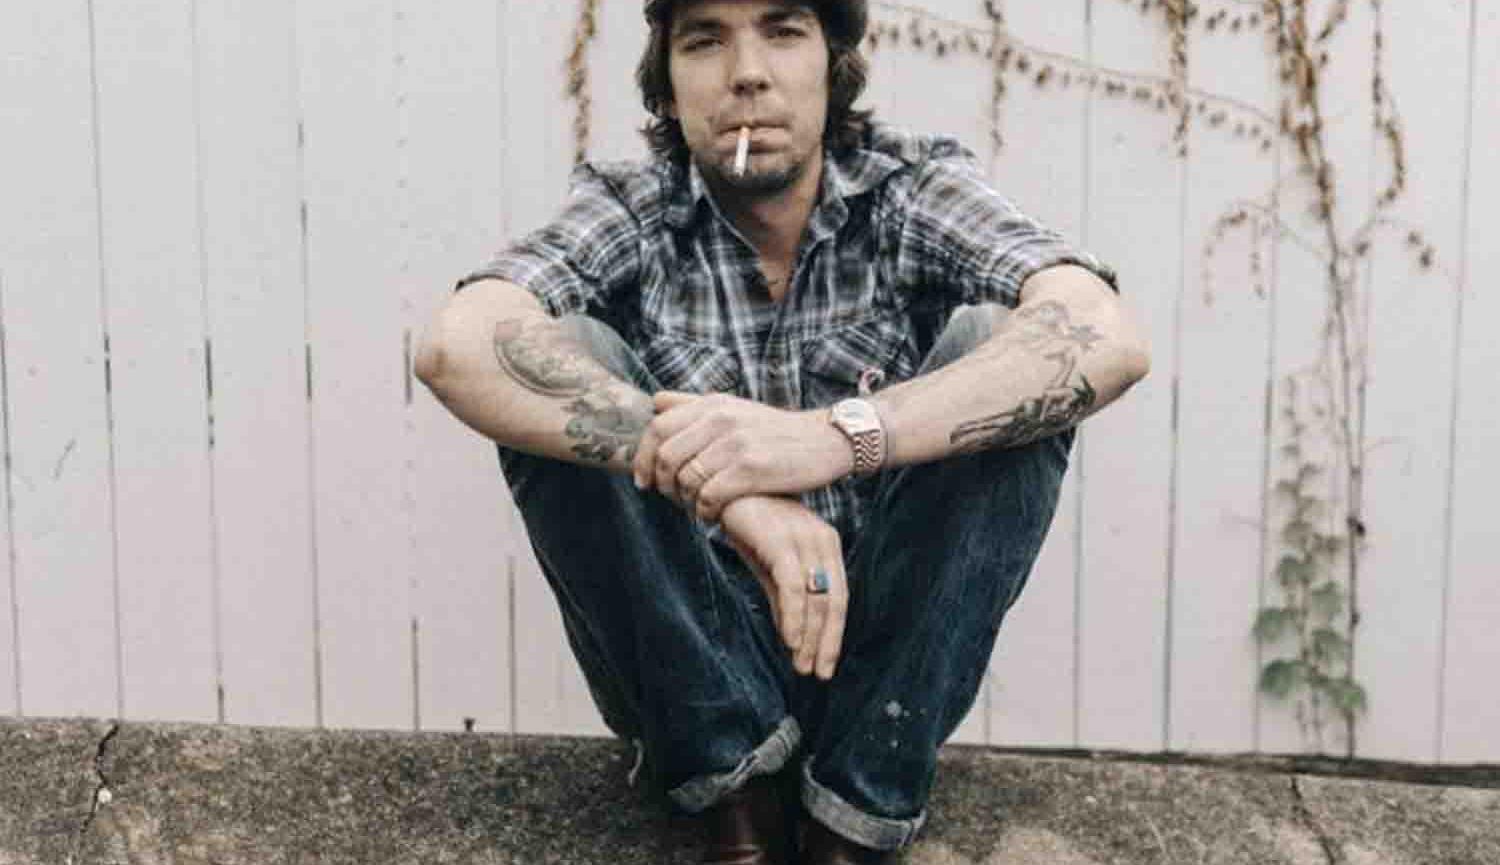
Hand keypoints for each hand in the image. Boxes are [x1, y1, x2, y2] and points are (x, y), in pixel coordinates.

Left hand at [633, 391, 853, 521]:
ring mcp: (736, 443)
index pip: (658, 427)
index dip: (642, 457)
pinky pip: (710, 496)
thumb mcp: (735, 407)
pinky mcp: (753, 469)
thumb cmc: (776, 431)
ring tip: (696, 507)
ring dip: (685, 501)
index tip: (643, 481)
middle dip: (661, 484)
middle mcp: (721, 419)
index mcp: (713, 404)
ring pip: (686, 479)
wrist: (826, 440)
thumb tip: (655, 403)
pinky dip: (704, 512)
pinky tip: (713, 515)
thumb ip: (694, 404)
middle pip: (666, 456)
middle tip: (671, 499)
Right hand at [719, 496, 847, 679]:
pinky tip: (790, 640)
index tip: (825, 665)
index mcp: (826, 545)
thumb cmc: (748, 524)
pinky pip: (793, 585)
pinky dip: (794, 615)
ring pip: (816, 597)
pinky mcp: (781, 540)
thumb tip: (792, 637)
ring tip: (802, 665)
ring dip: (810, 636)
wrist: (722, 488)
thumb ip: (783, 598)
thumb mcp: (769, 566)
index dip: (833, 635)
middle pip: (834, 601)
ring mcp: (803, 539)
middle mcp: (822, 540)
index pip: (838, 598)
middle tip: (817, 673)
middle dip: (826, 642)